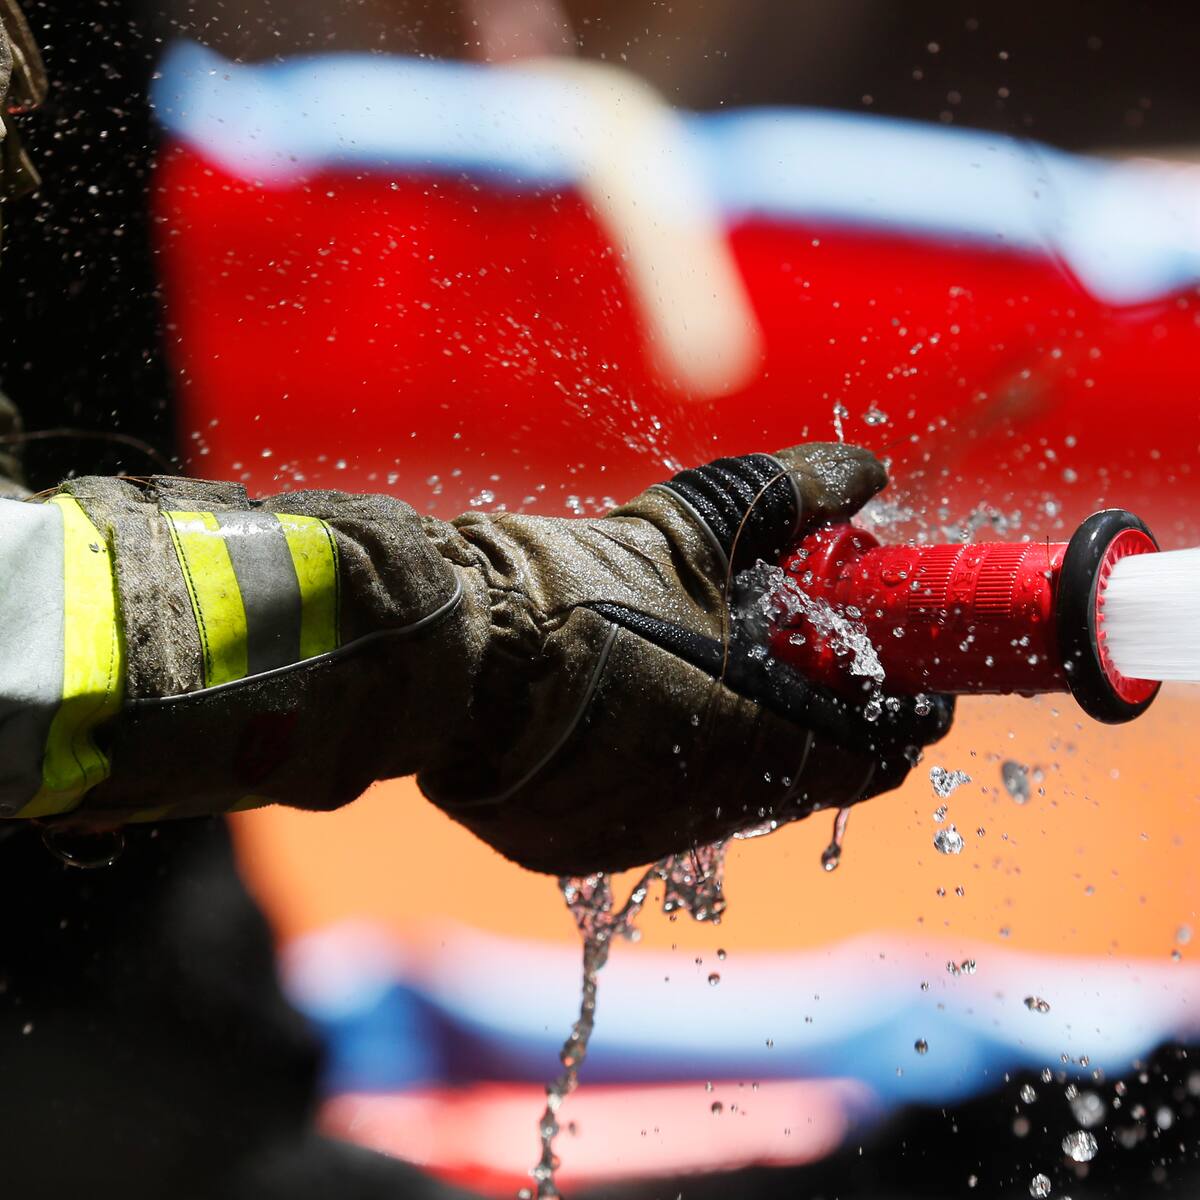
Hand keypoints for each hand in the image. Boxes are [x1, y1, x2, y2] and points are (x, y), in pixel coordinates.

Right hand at [420, 442, 953, 873]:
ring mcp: (632, 838)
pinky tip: (615, 710)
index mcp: (756, 744)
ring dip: (724, 744)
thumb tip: (862, 469)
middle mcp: (704, 814)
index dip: (898, 717)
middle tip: (783, 660)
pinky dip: (649, 765)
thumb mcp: (688, 528)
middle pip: (794, 777)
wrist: (443, 653)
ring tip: (688, 674)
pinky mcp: (568, 847)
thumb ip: (788, 496)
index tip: (896, 681)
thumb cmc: (574, 593)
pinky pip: (638, 809)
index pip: (875, 760)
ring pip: (713, 797)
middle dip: (805, 721)